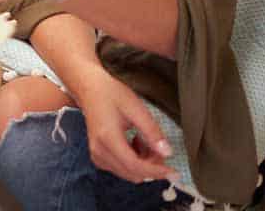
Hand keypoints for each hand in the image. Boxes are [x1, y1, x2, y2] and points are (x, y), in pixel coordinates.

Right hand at [75, 68, 177, 183]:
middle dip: (151, 166)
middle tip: (159, 148)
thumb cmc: (111, 95)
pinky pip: (121, 169)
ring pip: (129, 173)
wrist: (90, 89)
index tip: (174, 172)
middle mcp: (99, 151)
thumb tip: (167, 153)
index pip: (135, 166)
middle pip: (133, 173)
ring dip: (143, 164)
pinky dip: (134, 162)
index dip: (156, 171)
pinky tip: (135, 145)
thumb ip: (152, 132)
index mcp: (108, 138)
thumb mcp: (136, 108)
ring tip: (145, 142)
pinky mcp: (98, 156)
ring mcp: (97, 155)